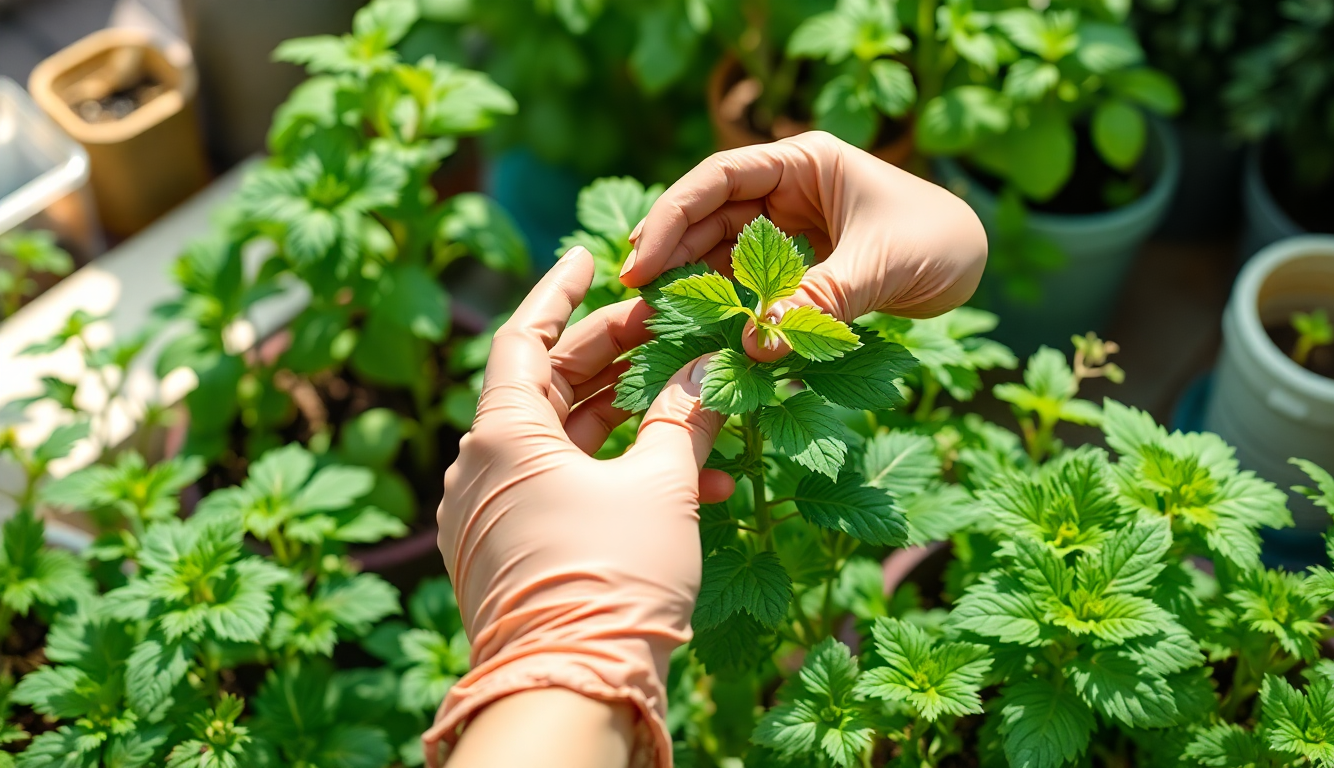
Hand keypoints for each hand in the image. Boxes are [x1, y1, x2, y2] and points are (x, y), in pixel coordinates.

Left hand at [424, 248, 732, 767]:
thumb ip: (683, 419)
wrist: (572, 693)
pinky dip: (617, 476)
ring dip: (628, 420)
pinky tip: (694, 484)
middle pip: (546, 386)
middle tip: (665, 329)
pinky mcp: (512, 554)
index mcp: (500, 435)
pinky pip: (564, 491)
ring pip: (563, 442)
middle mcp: (481, 469)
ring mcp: (491, 516)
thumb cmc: (612, 579)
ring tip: (692, 402)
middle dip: (611, 356)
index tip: (591, 258)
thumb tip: (708, 375)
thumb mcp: (662, 487)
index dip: (559, 292)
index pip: (521, 337)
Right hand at [621, 131, 986, 358]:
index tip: (641, 260)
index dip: (673, 216)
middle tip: (635, 297)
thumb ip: (819, 303)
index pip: (719, 178)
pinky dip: (726, 306)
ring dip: (693, 282)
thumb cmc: (938, 242)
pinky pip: (747, 283)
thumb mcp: (880, 267)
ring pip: (721, 252)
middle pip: (709, 215)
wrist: (976, 263)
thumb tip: (756, 346)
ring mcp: (787, 228)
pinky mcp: (795, 266)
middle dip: (671, 252)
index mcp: (803, 163)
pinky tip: (701, 331)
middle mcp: (786, 190)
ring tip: (657, 319)